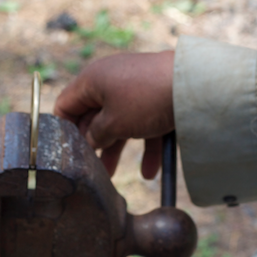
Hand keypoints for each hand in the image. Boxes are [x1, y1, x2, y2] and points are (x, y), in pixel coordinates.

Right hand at [53, 51, 174, 178]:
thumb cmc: (145, 100)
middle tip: (89, 167)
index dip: (62, 129)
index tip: (66, 151)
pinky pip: (144, 122)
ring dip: (116, 149)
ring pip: (119, 122)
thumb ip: (95, 135)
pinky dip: (145, 144)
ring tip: (111, 176)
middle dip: (92, 144)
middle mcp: (110, 80)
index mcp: (91, 79)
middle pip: (93, 116)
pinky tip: (149, 172)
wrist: (194, 85)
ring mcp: (135, 88)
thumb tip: (90, 141)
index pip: (65, 104)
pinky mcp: (156, 96)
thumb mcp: (112, 123)